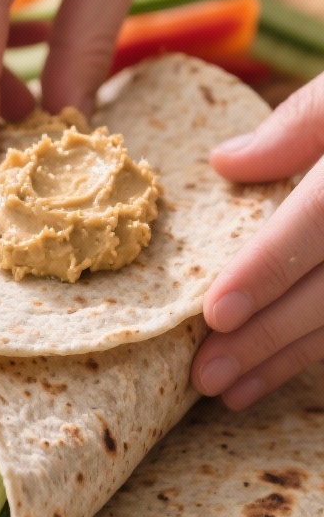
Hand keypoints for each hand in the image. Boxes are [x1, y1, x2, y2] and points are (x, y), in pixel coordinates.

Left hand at [191, 74, 323, 408]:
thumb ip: (299, 124)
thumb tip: (226, 162)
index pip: (318, 221)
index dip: (267, 270)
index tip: (216, 312)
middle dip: (266, 338)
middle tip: (204, 376)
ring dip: (290, 360)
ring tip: (230, 391)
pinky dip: (321, 352)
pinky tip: (276, 372)